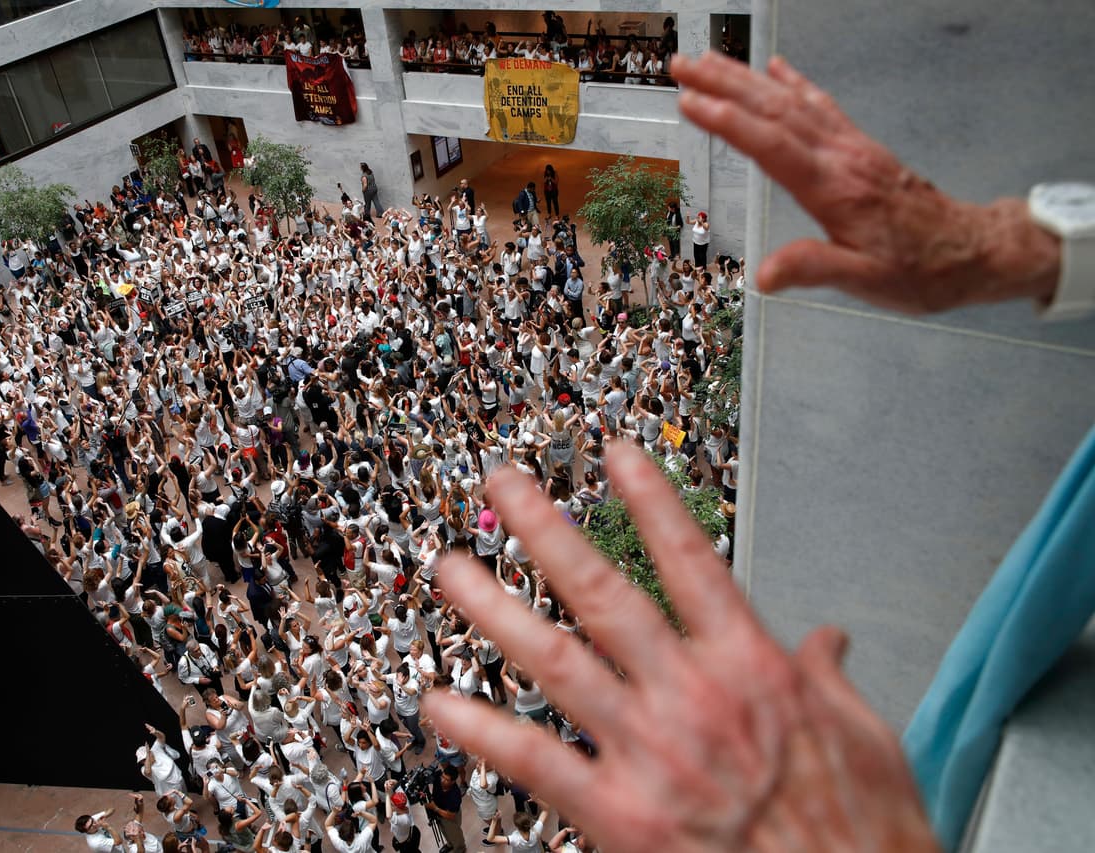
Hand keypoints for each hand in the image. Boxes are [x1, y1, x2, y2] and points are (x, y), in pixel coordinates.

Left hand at [423, 442, 938, 852]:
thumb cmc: (861, 836)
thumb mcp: (868, 742)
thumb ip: (831, 681)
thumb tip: (826, 640)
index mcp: (752, 669)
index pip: (690, 560)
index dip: (650, 501)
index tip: (616, 455)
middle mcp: (691, 697)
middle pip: (602, 591)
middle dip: (545, 530)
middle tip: (504, 485)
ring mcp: (649, 752)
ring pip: (554, 660)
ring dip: (495, 610)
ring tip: (453, 570)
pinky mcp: (620, 815)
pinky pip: (535, 761)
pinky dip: (483, 730)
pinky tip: (439, 703)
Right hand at [670, 51, 1058, 312]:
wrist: (974, 250)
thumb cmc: (920, 270)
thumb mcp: (866, 281)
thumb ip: (814, 269)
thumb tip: (764, 276)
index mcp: (835, 188)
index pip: (772, 145)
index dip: (728, 121)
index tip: (690, 100)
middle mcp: (842, 157)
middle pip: (776, 110)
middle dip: (725, 85)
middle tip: (682, 65)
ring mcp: (852, 147)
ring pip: (793, 101)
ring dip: (748, 78)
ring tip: (709, 61)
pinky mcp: (861, 148)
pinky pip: (822, 105)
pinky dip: (795, 83)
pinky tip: (777, 69)